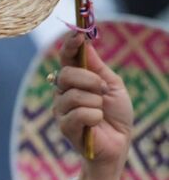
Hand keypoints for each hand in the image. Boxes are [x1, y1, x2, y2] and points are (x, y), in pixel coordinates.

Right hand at [55, 33, 132, 171]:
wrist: (118, 143)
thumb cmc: (116, 116)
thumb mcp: (112, 85)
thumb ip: (97, 68)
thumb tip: (85, 45)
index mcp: (76, 81)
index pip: (66, 58)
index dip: (70, 46)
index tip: (78, 36)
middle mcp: (63, 93)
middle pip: (65, 74)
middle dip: (89, 80)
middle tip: (102, 90)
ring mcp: (61, 111)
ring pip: (73, 95)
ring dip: (95, 102)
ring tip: (101, 112)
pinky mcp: (64, 127)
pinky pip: (79, 113)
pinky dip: (94, 117)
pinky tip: (96, 124)